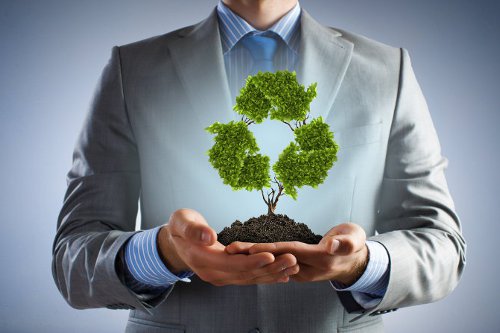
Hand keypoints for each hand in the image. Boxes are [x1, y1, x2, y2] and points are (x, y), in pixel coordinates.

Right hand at [157, 209, 299, 285]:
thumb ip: (194, 229)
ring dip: (272, 274)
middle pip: (246, 274)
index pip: (232, 264)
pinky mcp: (227, 275)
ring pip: (250, 278)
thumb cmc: (180, 227)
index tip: (271, 255)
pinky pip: (249, 278)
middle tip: (292, 260)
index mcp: (203, 260)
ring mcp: (220, 276)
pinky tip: (283, 275)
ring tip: (293, 266)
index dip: (252, 261)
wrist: (175, 241)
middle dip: (270, 268)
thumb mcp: (182, 222)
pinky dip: (266, 276)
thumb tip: (209, 236)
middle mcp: (213, 273)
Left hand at [225, 223, 367, 285]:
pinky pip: (276, 263)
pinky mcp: (297, 268)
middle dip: (252, 254)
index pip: (289, 252)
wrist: (356, 260)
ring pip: (273, 262)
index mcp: (319, 258)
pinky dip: (260, 259)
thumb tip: (332, 246)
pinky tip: (246, 255)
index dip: (268, 250)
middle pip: (275, 259)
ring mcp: (301, 270)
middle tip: (229, 249)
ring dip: (252, 258)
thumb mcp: (354, 238)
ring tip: (231, 251)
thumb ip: (345, 242)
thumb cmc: (355, 243)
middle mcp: (307, 267)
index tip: (249, 248)